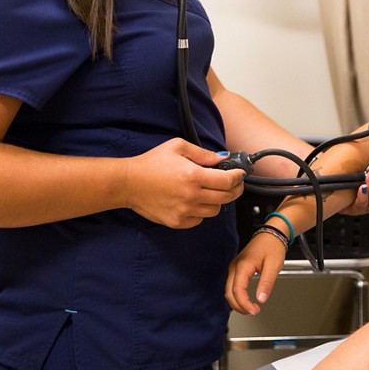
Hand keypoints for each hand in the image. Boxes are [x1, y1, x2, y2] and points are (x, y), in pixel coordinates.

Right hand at [121, 140, 244, 228]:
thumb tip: (222, 159)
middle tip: (234, 183)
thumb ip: (203, 153)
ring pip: (215, 211)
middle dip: (235, 189)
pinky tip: (195, 201)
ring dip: (217, 201)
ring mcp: (184, 211)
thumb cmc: (151, 163)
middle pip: (226, 198)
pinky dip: (202, 211)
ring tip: (211, 191)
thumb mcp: (178, 147)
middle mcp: (191, 196)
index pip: (227, 181)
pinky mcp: (177, 222)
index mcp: (193, 176)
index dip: (238, 177)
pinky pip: (199, 220)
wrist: (128, 183)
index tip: (240, 173)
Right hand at [225, 226, 287, 314]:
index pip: (237, 290)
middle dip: (239, 306)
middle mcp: (235, 266)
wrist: (271, 234)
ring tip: (251, 309)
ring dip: (237, 302)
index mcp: (243, 265)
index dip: (244, 304)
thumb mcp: (273, 266)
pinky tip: (246, 301)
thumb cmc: (272, 247)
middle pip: (229, 293)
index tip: (255, 310)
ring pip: (228, 291)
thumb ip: (266, 283)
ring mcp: (234, 267)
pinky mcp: (236, 269)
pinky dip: (237, 296)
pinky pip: (232, 286)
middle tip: (253, 312)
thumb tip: (261, 299)